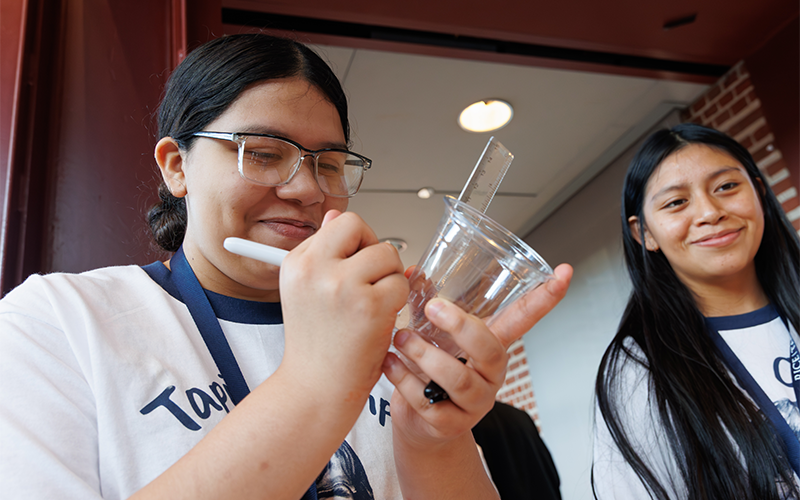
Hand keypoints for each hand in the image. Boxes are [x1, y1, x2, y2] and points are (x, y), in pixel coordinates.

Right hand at [279, 210, 409, 399]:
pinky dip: (398, 303)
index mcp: (296, 263)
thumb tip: (335, 216)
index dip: (355, 244)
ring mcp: (342, 285)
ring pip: (387, 254)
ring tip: (372, 306)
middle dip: (373, 251)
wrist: (315, 390)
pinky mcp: (369, 305)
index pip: (338, 224)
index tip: (354, 268)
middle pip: (360, 226)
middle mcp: (314, 268)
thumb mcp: (306, 293)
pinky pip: (400, 284)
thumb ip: (323, 254)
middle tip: (369, 282)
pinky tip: (380, 321)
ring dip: (389, 279)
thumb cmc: (316, 346)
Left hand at [381, 263, 571, 447]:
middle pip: (490, 350)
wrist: (418, 423)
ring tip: (400, 339)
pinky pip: (428, 402)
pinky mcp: (450, 424)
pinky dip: (403, 379)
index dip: (546, 297)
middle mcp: (490, 375)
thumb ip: (426, 304)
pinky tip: (390, 364)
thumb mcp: (433, 334)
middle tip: (432, 308)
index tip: (564, 272)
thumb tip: (411, 272)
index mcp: (492, 346)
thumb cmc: (429, 372)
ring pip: (457, 378)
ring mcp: (474, 402)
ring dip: (424, 354)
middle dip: (460, 326)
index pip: (525, 318)